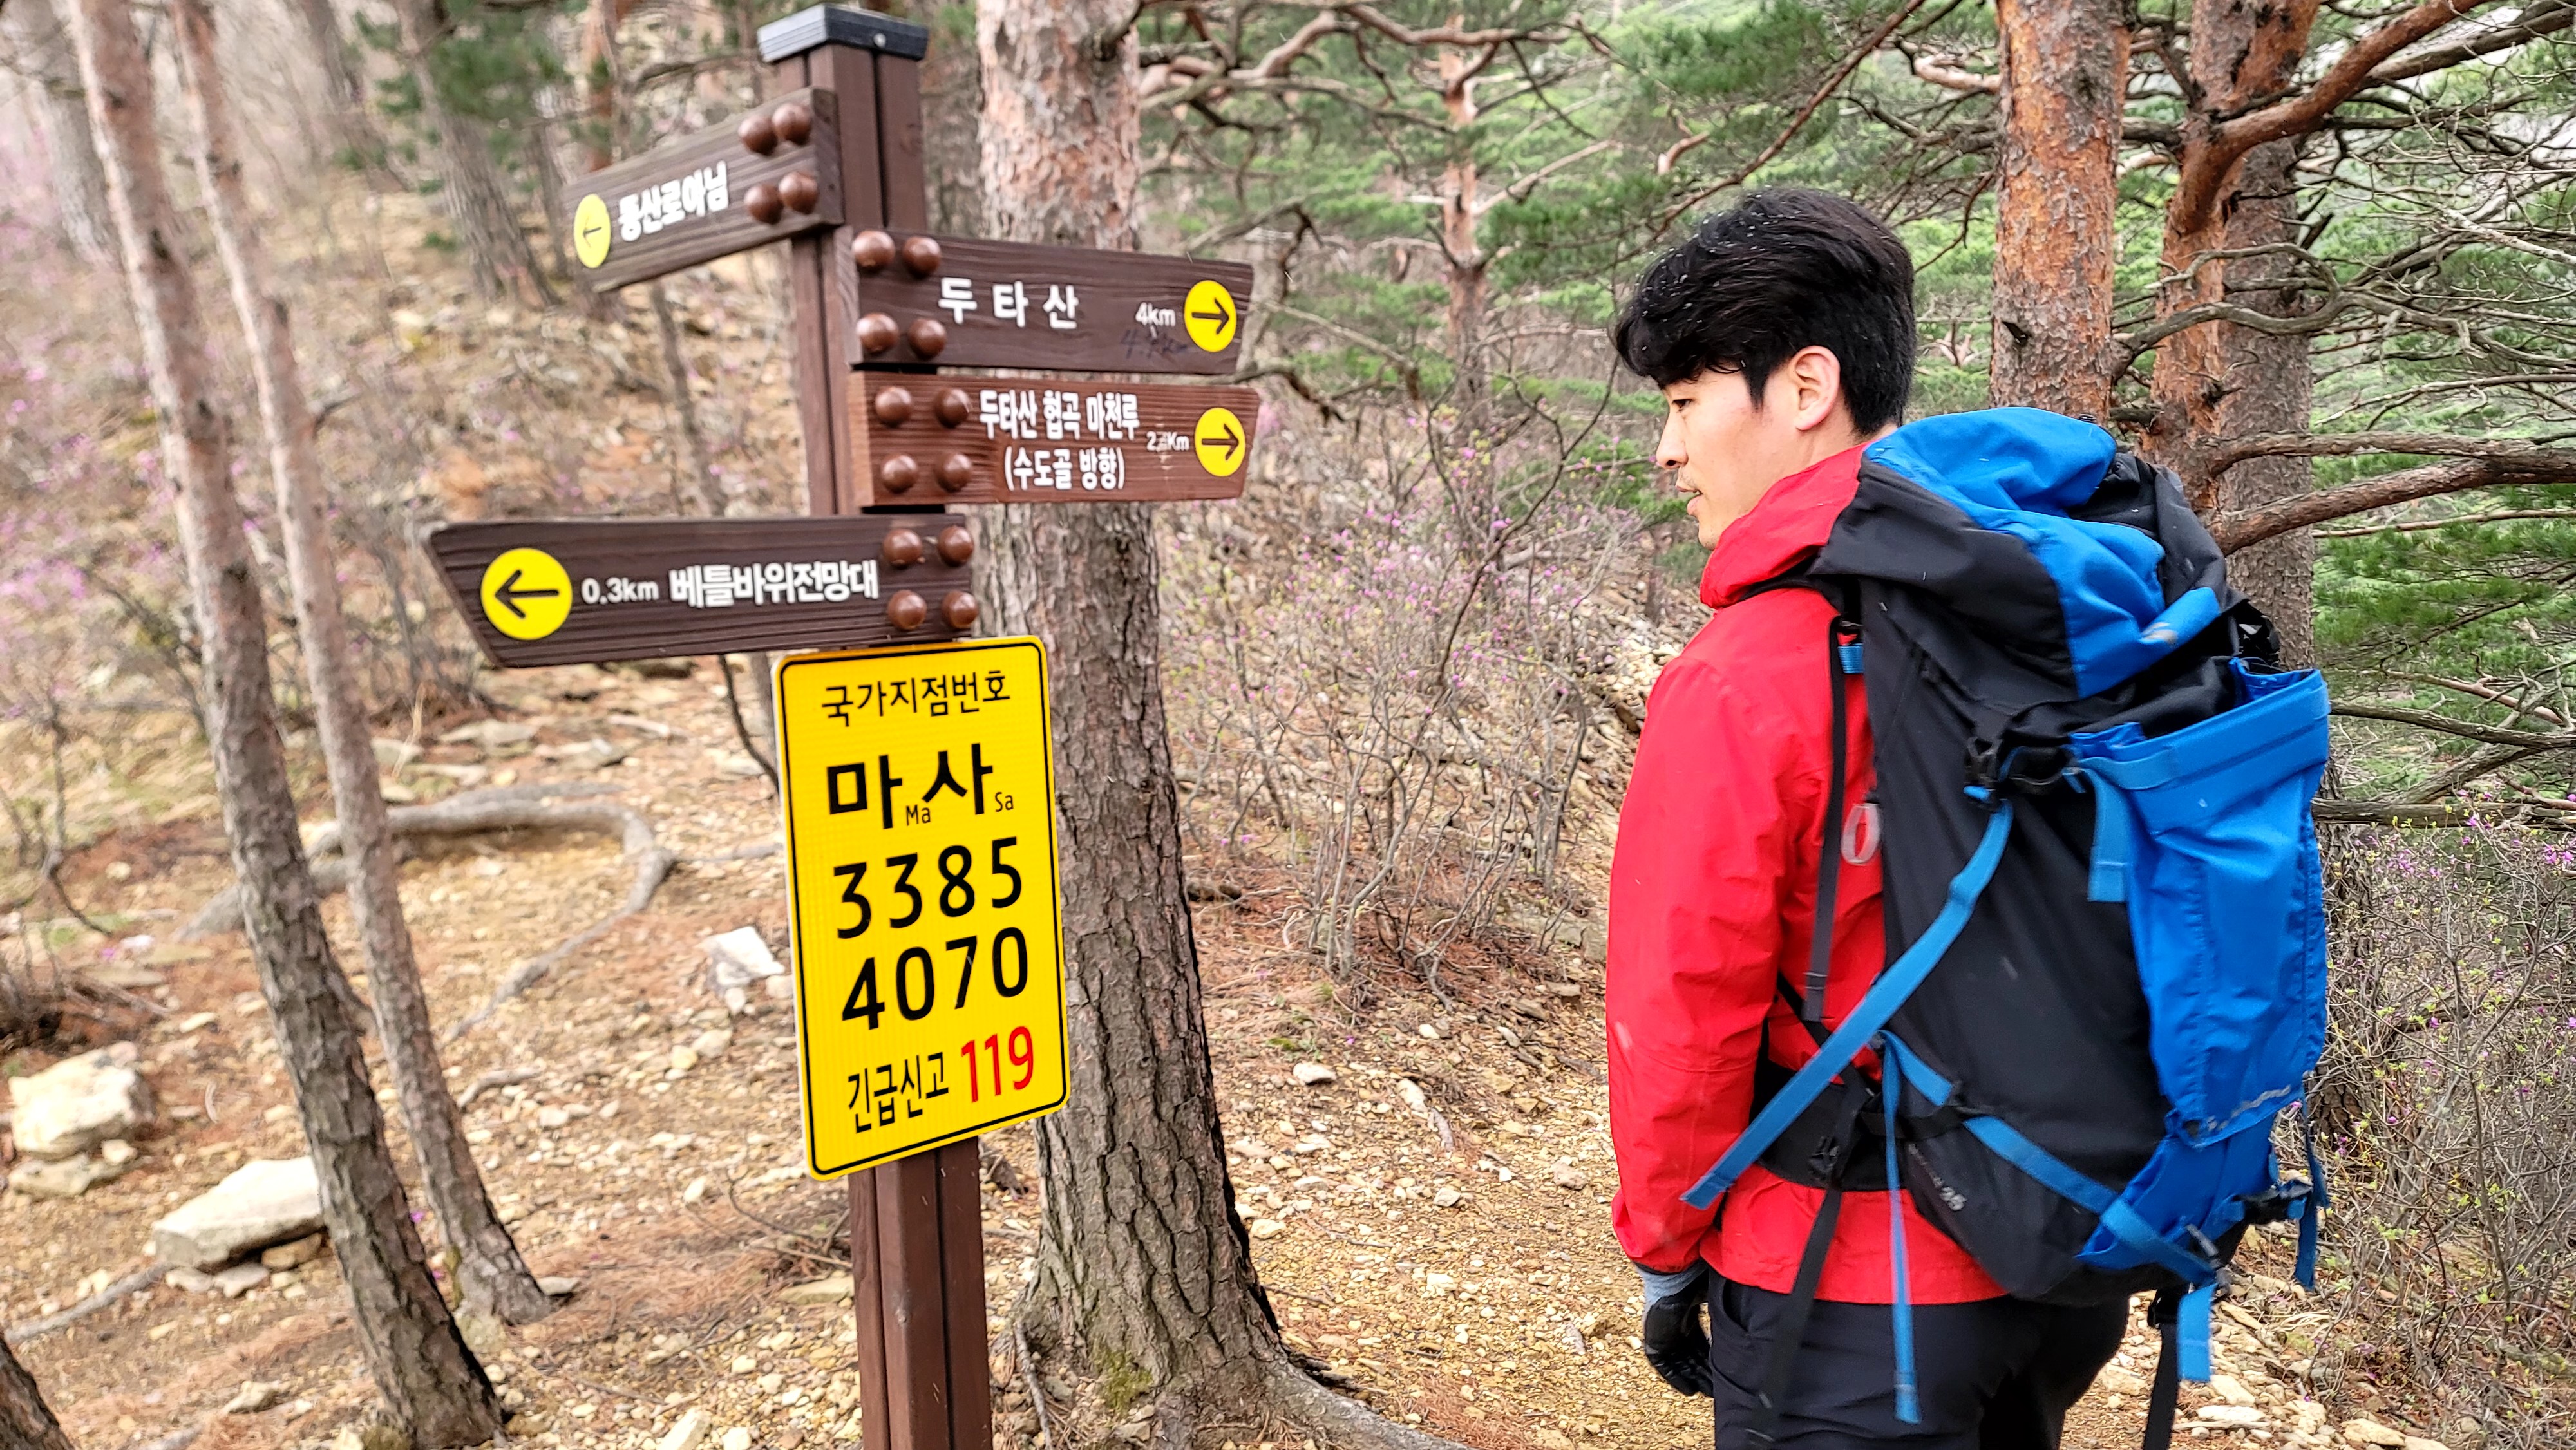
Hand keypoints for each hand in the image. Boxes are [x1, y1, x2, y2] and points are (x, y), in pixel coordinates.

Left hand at [1636, 1264, 1713, 1398]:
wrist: (1672, 1279)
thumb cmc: (1692, 1284)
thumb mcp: (1713, 1300)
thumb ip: (1724, 1310)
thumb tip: (1748, 1315)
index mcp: (1687, 1320)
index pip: (1700, 1346)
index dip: (1712, 1361)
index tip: (1724, 1373)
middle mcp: (1675, 1330)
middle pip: (1692, 1358)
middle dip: (1705, 1374)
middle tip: (1720, 1388)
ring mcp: (1663, 1337)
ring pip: (1680, 1364)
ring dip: (1693, 1379)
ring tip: (1708, 1393)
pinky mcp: (1653, 1342)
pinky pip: (1663, 1366)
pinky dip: (1675, 1379)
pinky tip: (1689, 1390)